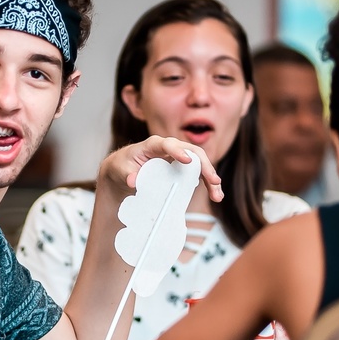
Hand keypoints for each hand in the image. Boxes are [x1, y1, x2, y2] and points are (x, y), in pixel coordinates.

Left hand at [100, 136, 223, 202]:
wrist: (125, 169)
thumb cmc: (123, 166)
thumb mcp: (121, 170)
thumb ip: (127, 174)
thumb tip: (134, 182)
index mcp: (153, 144)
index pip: (167, 144)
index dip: (177, 151)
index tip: (186, 161)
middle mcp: (169, 148)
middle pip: (192, 152)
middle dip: (204, 166)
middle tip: (214, 181)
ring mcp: (178, 157)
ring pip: (199, 163)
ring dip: (210, 178)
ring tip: (217, 195)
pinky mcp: (182, 168)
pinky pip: (198, 173)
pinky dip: (207, 183)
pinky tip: (215, 195)